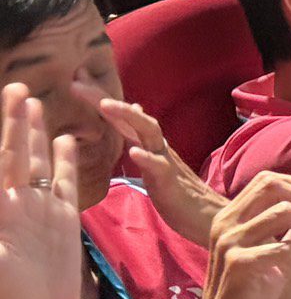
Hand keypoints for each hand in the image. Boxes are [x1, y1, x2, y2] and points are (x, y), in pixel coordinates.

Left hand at [0, 85, 79, 298]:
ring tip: (31, 101)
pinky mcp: (63, 217)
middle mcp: (16, 203)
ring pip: (37, 160)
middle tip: (14, 87)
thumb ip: (1, 219)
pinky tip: (65, 138)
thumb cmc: (8, 298)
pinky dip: (65, 159)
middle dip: (12, 121)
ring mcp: (39, 207)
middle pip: (14, 153)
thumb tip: (3, 191)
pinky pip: (64, 180)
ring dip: (34, 132)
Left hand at [71, 82, 224, 246]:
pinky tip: (133, 152)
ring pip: (148, 132)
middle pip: (132, 116)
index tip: (76, 81)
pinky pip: (159, 167)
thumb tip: (136, 106)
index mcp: (148, 145)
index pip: (122, 118)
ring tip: (106, 105)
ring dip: (127, 116)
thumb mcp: (155, 159)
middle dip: (105, 99)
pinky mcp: (171, 182)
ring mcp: (166, 162)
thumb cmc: (177, 192)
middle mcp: (157, 146)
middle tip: (77, 83)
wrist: (206, 217)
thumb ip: (143, 136)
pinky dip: (147, 158)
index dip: (100, 99)